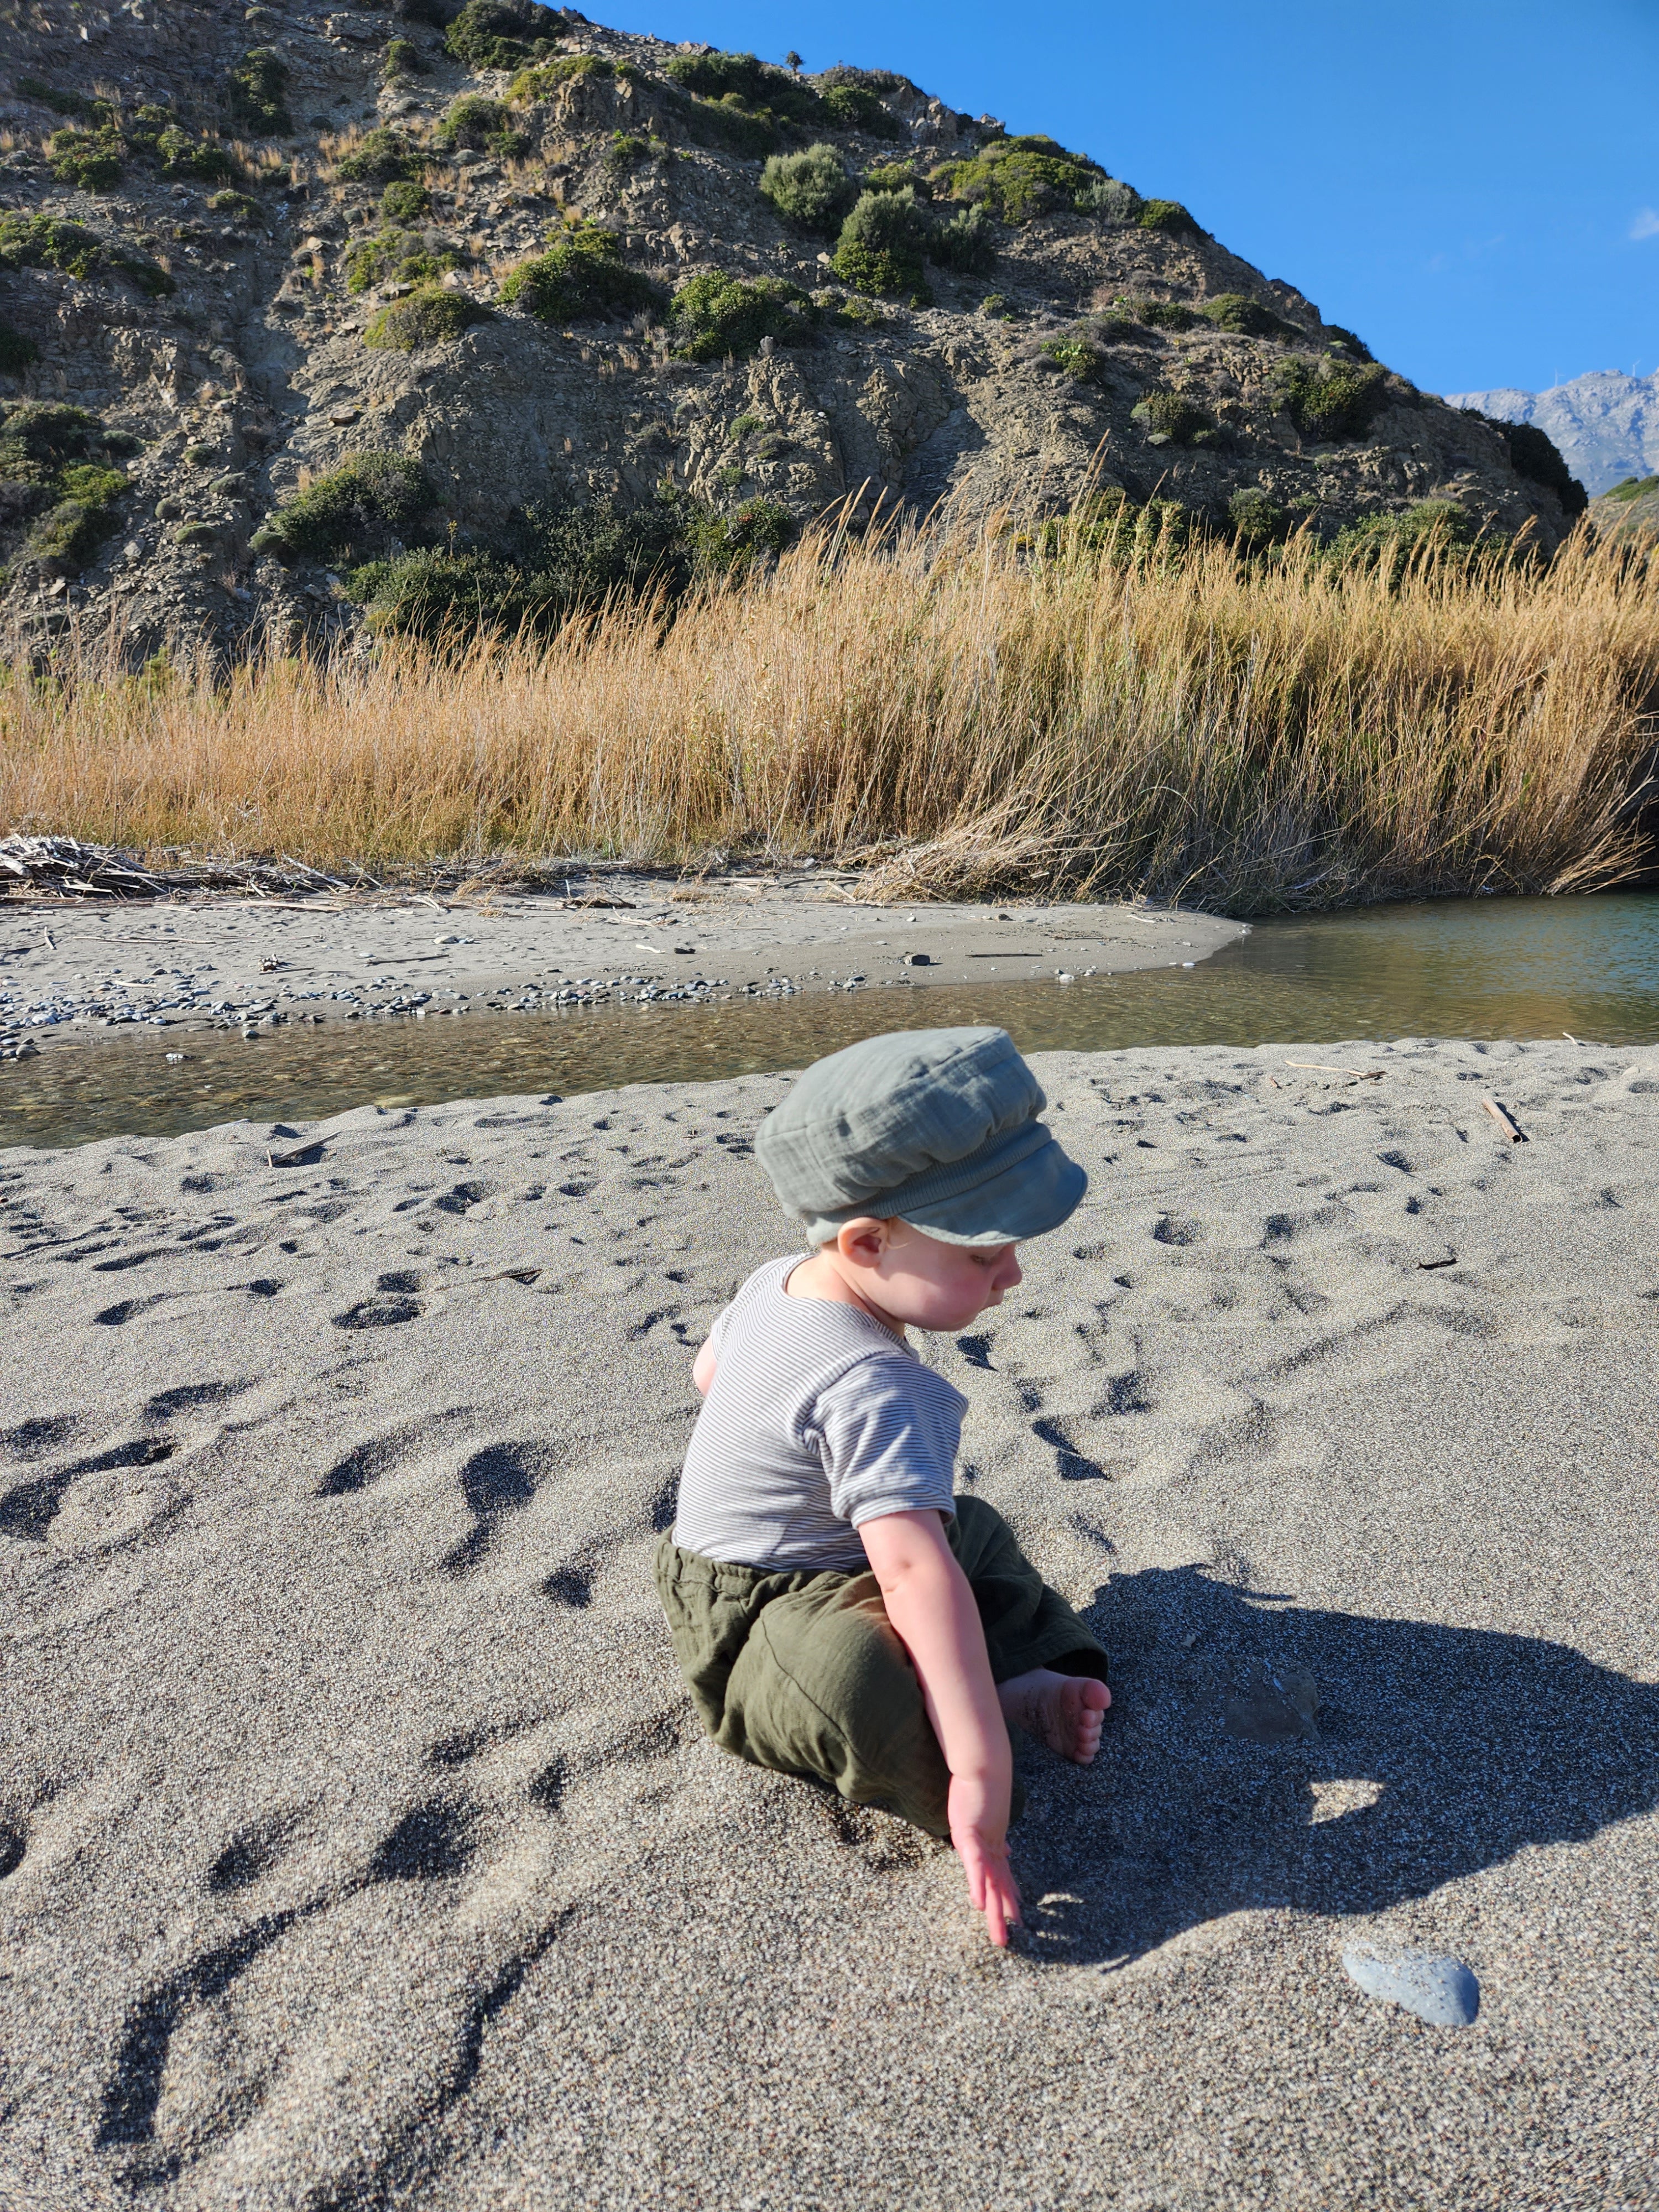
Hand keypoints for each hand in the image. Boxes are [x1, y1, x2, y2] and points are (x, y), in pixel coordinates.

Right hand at [947, 1771, 1021, 1946]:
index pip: (1003, 1876)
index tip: (1016, 1916)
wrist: (983, 1763)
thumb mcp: (985, 1817)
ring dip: (994, 1911)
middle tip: (1008, 1940)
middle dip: (1002, 1914)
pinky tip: (979, 1904)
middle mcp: (993, 1848)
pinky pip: (975, 1865)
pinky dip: (978, 1885)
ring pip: (989, 1884)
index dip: (1008, 1897)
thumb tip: (1006, 1850)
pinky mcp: (971, 1834)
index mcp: (995, 1845)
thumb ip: (993, 1837)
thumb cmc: (981, 1787)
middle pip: (998, 1887)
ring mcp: (983, 1843)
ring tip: (999, 1935)